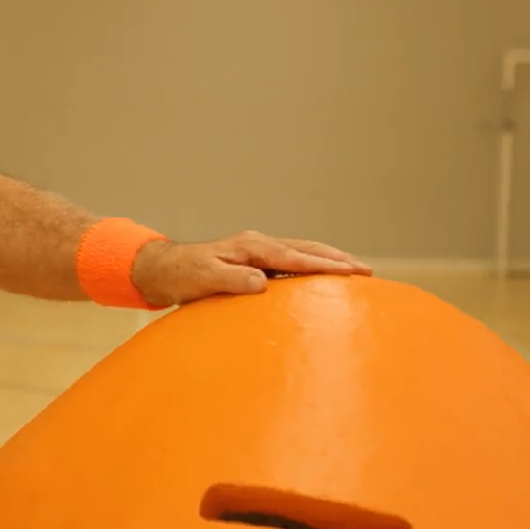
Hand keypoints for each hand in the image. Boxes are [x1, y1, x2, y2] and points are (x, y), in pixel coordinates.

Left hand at [129, 231, 372, 307]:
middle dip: (337, 259)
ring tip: (354, 270)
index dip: (326, 265)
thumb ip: (233, 280)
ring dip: (328, 260)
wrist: (162, 269)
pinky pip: (290, 261)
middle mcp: (257, 244)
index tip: (354, 271)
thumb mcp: (204, 279)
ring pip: (301, 252)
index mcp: (251, 247)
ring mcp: (256, 251)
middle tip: (368, 271)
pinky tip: (319, 277)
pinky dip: (311, 265)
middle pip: (307, 248)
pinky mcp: (253, 261)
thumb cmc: (181, 276)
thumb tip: (263, 283)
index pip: (297, 256)